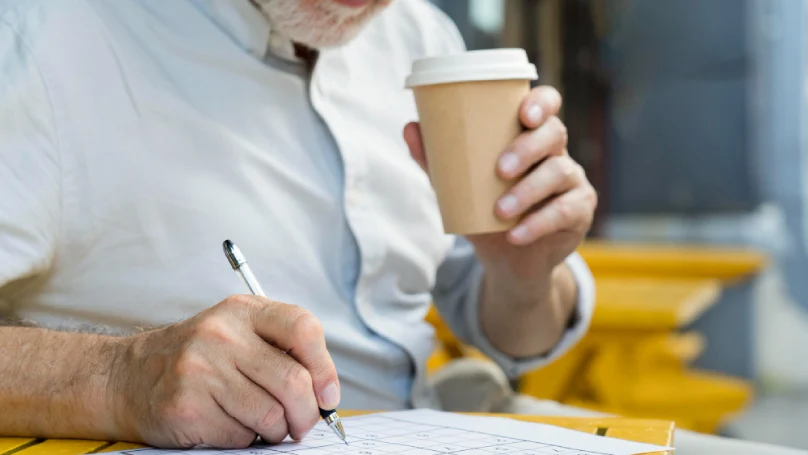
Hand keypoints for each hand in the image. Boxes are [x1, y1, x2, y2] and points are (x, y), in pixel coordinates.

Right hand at [108, 295, 339, 448]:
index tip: (328, 396)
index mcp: (243, 310)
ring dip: (275, 430)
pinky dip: (244, 439)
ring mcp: (201, 370)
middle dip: (307, 414)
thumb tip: (326, 394)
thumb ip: (283, 350)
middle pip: (293, 381)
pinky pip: (241, 437)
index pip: (303, 328)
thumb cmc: (199, 358)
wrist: (128, 377)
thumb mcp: (239, 332)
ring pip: (271, 416)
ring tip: (260, 423)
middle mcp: (222, 334)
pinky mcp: (187, 406)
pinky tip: (227, 424)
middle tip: (302, 424)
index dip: (325, 368)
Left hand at [404, 86, 595, 283]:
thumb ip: (437, 160)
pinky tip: (515, 235)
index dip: (541, 102)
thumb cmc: (485, 210)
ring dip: (528, 191)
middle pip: (554, 133)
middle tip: (499, 169)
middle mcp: (555, 152)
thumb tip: (410, 127)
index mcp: (529, 135)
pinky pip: (564, 211)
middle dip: (527, 148)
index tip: (524, 113)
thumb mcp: (459, 187)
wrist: (508, 259)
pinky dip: (537, 223)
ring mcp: (572, 180)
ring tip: (500, 210)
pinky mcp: (580, 211)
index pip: (546, 105)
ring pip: (560, 172)